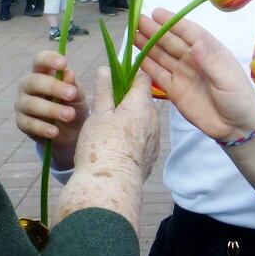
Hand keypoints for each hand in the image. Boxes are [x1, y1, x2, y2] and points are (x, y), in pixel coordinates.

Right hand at [15, 50, 89, 167]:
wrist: (71, 132)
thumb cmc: (73, 105)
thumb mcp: (77, 95)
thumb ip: (73, 85)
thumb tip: (69, 73)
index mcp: (42, 72)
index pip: (39, 60)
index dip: (49, 59)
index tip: (63, 63)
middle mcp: (28, 85)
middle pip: (34, 81)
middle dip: (53, 87)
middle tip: (71, 94)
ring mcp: (22, 103)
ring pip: (31, 104)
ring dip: (51, 109)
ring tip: (69, 115)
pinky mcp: (21, 122)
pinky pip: (29, 124)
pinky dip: (43, 128)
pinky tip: (55, 131)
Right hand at [56, 68, 159, 227]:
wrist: (110, 185)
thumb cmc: (101, 146)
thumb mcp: (99, 114)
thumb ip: (105, 90)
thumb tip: (106, 69)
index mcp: (142, 104)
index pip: (142, 78)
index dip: (129, 75)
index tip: (115, 79)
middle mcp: (154, 119)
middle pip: (143, 100)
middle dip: (128, 99)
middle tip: (107, 106)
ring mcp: (155, 138)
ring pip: (144, 120)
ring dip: (131, 118)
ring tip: (109, 127)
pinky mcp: (151, 155)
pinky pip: (144, 138)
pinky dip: (133, 136)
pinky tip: (117, 144)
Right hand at [136, 8, 254, 141]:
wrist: (236, 128)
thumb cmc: (239, 100)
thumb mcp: (228, 80)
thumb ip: (211, 63)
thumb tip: (196, 43)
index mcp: (209, 51)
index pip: (188, 33)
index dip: (172, 22)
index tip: (156, 13)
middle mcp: (194, 59)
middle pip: (170, 42)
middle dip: (154, 31)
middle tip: (136, 20)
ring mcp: (183, 74)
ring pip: (161, 56)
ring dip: (147, 45)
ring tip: (131, 34)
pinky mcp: (175, 90)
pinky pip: (158, 75)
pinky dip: (147, 66)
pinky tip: (135, 58)